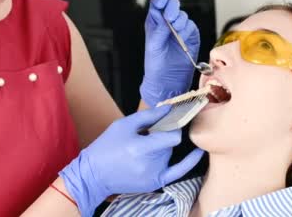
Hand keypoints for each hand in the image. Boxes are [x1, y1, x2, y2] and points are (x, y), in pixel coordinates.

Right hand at [59, 106, 203, 215]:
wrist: (94, 175)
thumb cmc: (106, 147)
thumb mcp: (123, 125)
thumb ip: (149, 116)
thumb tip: (168, 108)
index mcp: (141, 148)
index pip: (173, 136)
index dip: (175, 125)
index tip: (173, 117)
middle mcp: (150, 164)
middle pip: (171, 144)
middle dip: (165, 135)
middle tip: (150, 133)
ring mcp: (154, 176)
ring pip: (170, 154)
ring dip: (164, 147)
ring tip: (145, 146)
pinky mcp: (155, 183)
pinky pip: (178, 172)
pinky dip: (189, 162)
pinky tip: (198, 152)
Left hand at [140, 0, 200, 106]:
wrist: (167, 80)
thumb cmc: (155, 64)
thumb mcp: (153, 45)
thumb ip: (159, 29)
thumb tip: (163, 15)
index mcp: (154, 22)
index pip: (157, 3)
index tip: (160, 0)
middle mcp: (167, 23)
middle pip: (172, 5)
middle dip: (172, 8)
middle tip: (170, 16)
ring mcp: (179, 29)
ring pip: (182, 15)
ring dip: (179, 21)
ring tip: (175, 31)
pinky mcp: (191, 36)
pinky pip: (191, 26)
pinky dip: (187, 30)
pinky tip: (182, 38)